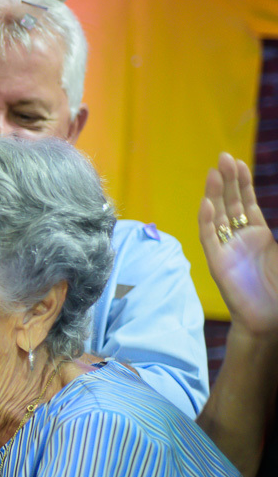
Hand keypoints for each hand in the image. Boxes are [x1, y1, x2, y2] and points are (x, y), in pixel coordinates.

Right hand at [199, 152, 277, 335]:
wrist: (269, 319)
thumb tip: (268, 220)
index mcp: (258, 235)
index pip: (246, 202)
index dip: (243, 182)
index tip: (239, 162)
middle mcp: (239, 238)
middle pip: (231, 203)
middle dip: (228, 180)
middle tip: (223, 157)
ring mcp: (226, 249)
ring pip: (217, 215)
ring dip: (215, 194)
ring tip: (213, 172)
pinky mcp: (217, 262)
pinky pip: (209, 237)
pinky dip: (206, 220)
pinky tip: (207, 203)